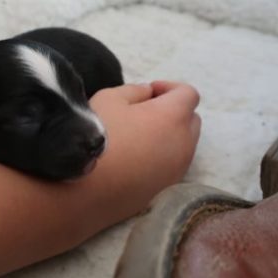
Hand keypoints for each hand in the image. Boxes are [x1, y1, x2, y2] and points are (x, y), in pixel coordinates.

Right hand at [89, 81, 200, 216]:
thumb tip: (148, 93)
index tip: (149, 92)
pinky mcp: (167, 189)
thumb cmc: (97, 135)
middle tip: (145, 113)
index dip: (169, 87)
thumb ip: (134, 91)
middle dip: (174, 111)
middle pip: (191, 120)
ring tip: (138, 138)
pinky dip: (162, 158)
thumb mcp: (109, 99)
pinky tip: (135, 161)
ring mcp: (178, 170)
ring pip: (184, 146)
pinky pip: (173, 167)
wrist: (85, 188)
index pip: (189, 94)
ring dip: (169, 136)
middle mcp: (184, 143)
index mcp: (173, 116)